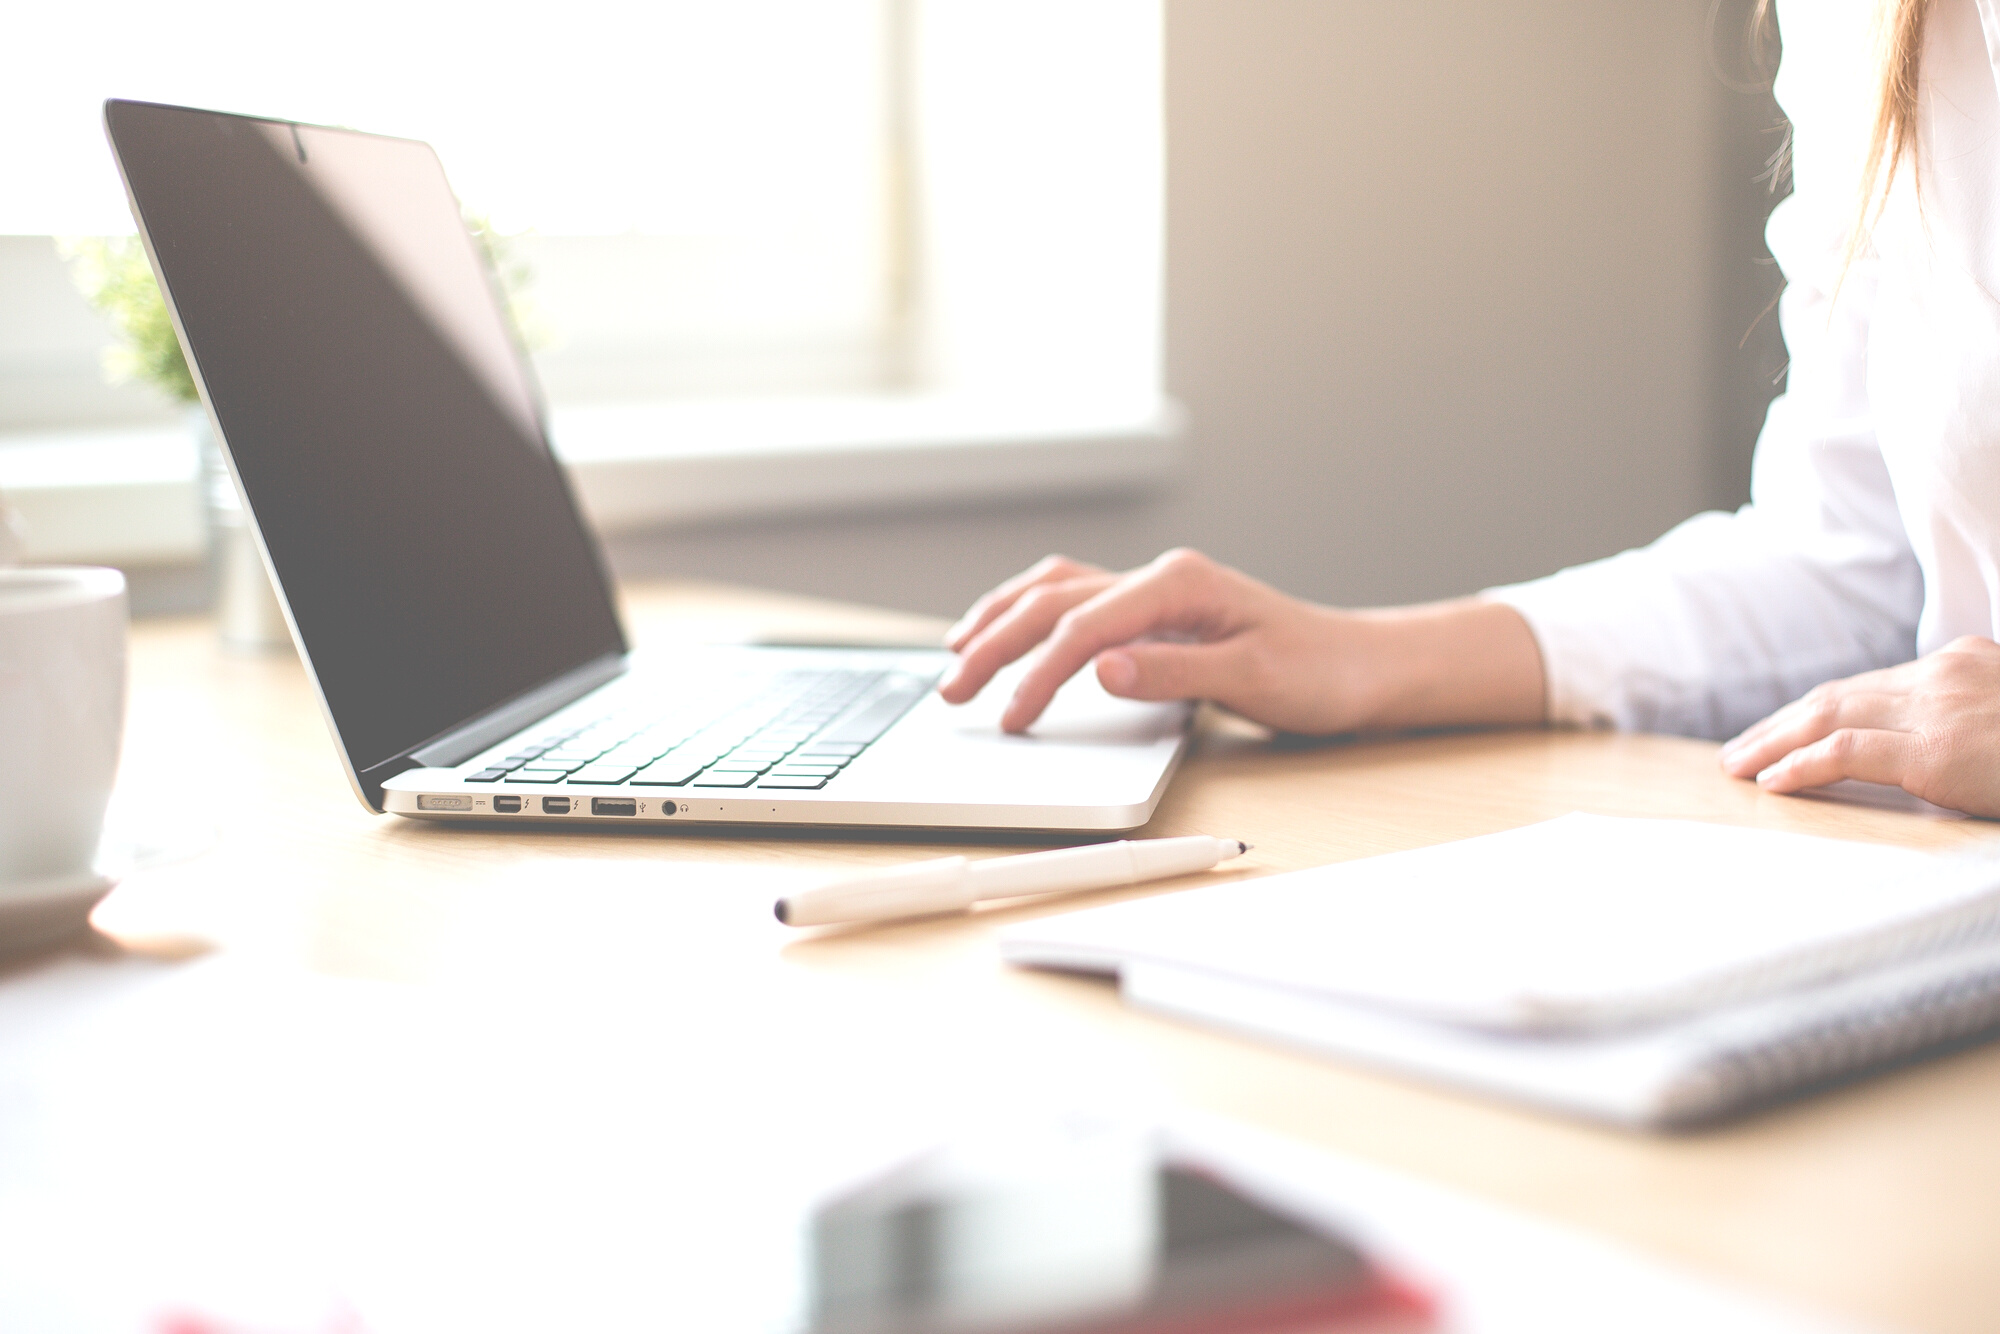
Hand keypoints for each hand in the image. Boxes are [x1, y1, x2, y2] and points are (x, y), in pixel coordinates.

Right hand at [937, 548, 1545, 734]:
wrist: (1363, 667)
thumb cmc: (1320, 674)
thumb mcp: (1254, 680)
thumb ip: (1173, 673)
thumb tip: (1100, 669)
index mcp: (1179, 585)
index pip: (1084, 627)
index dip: (1038, 674)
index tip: (1011, 720)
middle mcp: (1161, 578)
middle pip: (1053, 601)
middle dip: (994, 643)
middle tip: (952, 691)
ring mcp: (1156, 592)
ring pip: (1055, 590)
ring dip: (1000, 619)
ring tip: (956, 654)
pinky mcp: (1156, 612)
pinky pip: (1076, 601)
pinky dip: (1031, 615)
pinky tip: (1010, 633)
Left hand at [1719, 636, 1999, 816]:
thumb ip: (1961, 715)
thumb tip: (1927, 746)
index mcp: (1960, 660)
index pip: (1867, 685)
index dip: (1813, 710)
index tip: (1779, 729)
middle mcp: (1941, 673)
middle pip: (1837, 697)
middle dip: (1779, 724)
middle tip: (1739, 749)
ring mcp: (1937, 708)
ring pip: (1829, 717)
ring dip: (1773, 743)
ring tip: (1738, 765)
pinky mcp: (1936, 750)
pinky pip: (1847, 752)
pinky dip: (1801, 765)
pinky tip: (1771, 780)